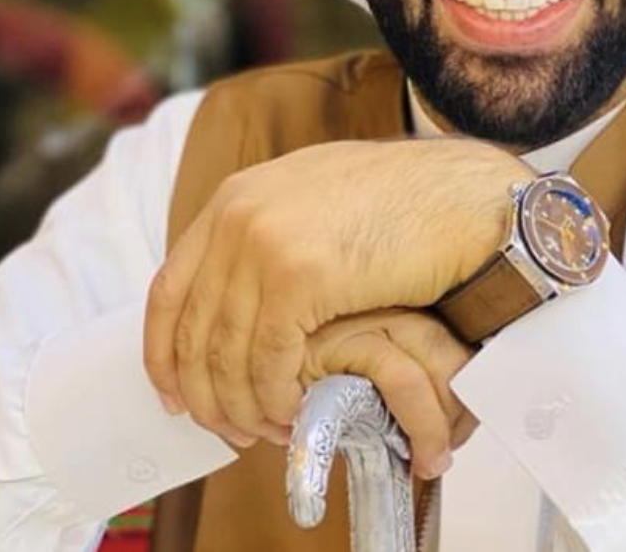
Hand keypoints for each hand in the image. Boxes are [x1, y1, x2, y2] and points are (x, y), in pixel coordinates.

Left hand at [143, 138, 522, 447]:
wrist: (461, 198)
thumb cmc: (404, 201)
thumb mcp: (313, 196)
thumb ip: (267, 228)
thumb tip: (234, 286)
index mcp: (236, 196)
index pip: (169, 289)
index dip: (164, 353)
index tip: (176, 395)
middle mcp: (239, 215)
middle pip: (192, 330)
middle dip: (204, 393)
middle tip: (226, 428)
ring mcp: (265, 244)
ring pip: (226, 355)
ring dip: (241, 406)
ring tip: (264, 430)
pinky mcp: (300, 277)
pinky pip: (268, 362)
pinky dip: (274, 400)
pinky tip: (292, 413)